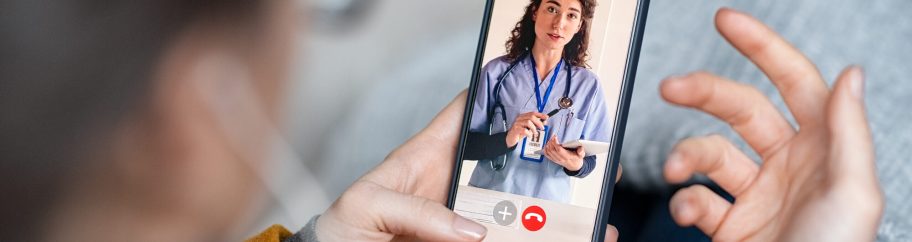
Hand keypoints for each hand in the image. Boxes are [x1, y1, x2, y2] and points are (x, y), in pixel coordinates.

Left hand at [316, 91, 621, 240]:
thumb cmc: (341, 231)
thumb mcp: (366, 205)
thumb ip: (415, 210)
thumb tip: (471, 230)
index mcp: (428, 156)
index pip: (467, 115)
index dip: (500, 99)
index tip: (539, 97)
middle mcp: (454, 187)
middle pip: (510, 165)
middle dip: (549, 161)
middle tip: (585, 164)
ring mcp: (465, 221)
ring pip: (519, 213)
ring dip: (556, 217)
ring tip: (593, 223)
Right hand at [505, 112, 548, 146]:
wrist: (510, 139)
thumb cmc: (519, 133)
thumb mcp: (529, 128)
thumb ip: (536, 125)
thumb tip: (544, 121)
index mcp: (523, 116)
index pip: (532, 113)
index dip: (540, 115)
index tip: (546, 117)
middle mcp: (519, 118)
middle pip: (531, 117)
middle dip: (538, 122)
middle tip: (542, 128)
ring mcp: (517, 123)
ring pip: (528, 122)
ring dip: (534, 129)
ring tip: (535, 133)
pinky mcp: (515, 129)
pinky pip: (524, 130)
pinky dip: (529, 133)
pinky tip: (529, 136)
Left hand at [543, 136, 584, 171]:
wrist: (574, 166)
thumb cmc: (577, 158)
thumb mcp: (581, 155)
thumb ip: (581, 151)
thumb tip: (580, 149)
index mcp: (567, 156)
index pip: (559, 149)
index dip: (555, 142)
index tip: (555, 137)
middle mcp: (560, 159)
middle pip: (552, 150)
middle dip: (551, 142)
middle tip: (553, 137)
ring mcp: (556, 160)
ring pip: (549, 152)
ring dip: (548, 144)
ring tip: (551, 140)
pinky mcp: (554, 160)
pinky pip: (547, 155)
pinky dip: (545, 149)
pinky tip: (547, 145)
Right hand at [661, 8, 882, 241]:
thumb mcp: (854, 193)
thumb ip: (847, 131)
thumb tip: (849, 75)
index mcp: (823, 148)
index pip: (793, 81)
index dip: (761, 47)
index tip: (726, 22)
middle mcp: (788, 165)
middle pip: (739, 109)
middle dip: (702, 92)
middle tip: (670, 87)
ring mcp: (757, 195)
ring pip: (710, 153)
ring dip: (686, 156)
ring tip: (677, 170)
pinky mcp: (730, 226)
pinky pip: (698, 199)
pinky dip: (685, 202)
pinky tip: (692, 215)